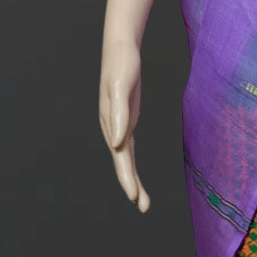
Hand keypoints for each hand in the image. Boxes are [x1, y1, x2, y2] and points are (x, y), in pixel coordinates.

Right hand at [99, 37, 150, 212]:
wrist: (121, 50)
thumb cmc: (121, 66)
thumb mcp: (121, 87)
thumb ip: (118, 114)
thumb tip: (118, 142)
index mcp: (112, 124)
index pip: (121, 157)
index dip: (127, 178)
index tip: (134, 196)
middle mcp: (114, 128)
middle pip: (123, 163)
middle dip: (132, 185)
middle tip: (144, 206)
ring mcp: (120, 125)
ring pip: (126, 159)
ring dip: (132, 179)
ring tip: (142, 201)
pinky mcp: (126, 119)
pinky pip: (129, 148)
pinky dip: (131, 164)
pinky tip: (134, 175)